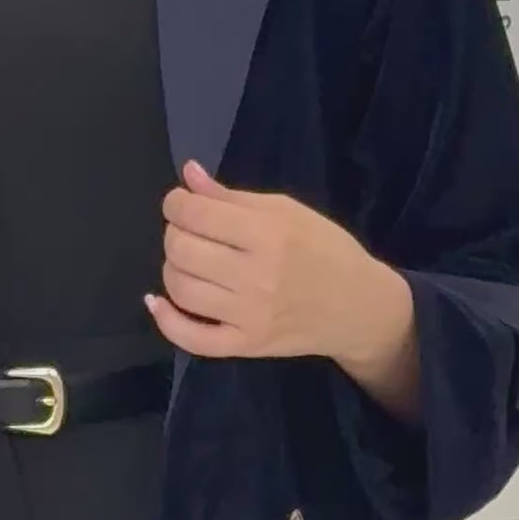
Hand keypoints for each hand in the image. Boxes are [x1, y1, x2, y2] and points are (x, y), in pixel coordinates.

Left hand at [145, 160, 419, 414]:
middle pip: (181, 250)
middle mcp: (255, 275)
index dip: (176, 204)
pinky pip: (192, 338)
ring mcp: (248, 315)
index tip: (181, 204)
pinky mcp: (246, 345)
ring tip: (189, 261)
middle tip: (189, 232)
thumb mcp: (287, 211)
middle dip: (175, 233)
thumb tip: (188, 175)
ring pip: (180, 288)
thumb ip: (233, 197)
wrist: (359, 306)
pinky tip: (159, 302)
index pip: (196, 214)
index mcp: (268, 234)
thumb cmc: (325, 249)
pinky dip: (166, 320)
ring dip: (172, 268)